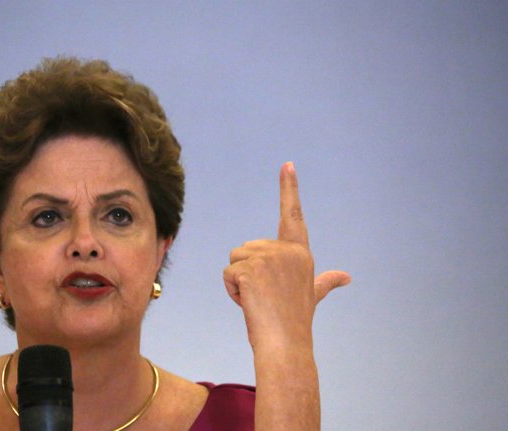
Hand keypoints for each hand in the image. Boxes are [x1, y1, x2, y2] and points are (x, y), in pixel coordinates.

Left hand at [222, 162, 349, 350]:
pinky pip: (228, 273)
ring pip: (235, 259)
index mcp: (300, 253)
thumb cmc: (295, 321)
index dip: (289, 188)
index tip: (287, 165)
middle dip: (247, 273)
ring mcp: (269, 257)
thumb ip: (326, 282)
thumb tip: (346, 276)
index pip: (292, 215)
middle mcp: (287, 250)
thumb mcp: (312, 295)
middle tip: (265, 297)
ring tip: (258, 300)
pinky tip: (250, 303)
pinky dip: (232, 291)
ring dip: (238, 282)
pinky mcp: (251, 268)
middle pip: (245, 248)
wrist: (286, 344)